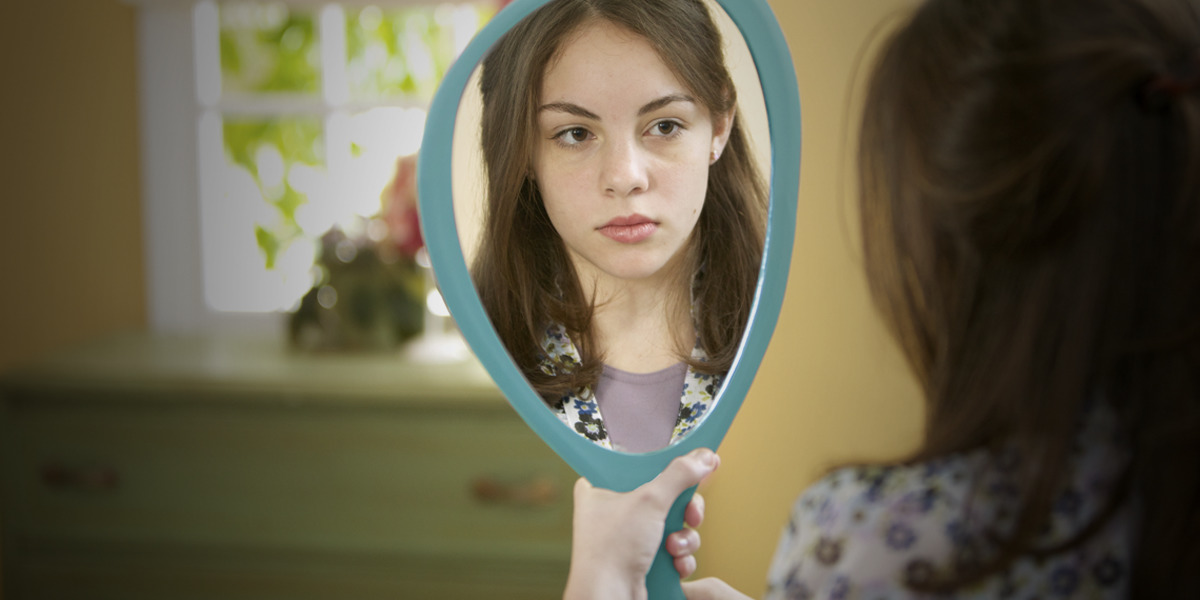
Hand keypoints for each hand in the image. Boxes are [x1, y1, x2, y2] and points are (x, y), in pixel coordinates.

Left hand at [563, 448, 719, 599]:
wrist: (609, 599)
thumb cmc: (612, 549)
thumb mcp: (649, 500)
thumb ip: (680, 474)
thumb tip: (704, 456)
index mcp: (601, 488)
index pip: (640, 465)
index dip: (668, 466)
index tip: (694, 466)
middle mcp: (613, 511)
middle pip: (664, 496)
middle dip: (684, 510)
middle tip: (690, 513)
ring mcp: (629, 538)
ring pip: (673, 525)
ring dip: (684, 538)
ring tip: (674, 547)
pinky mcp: (642, 560)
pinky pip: (672, 550)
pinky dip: (679, 557)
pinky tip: (675, 564)